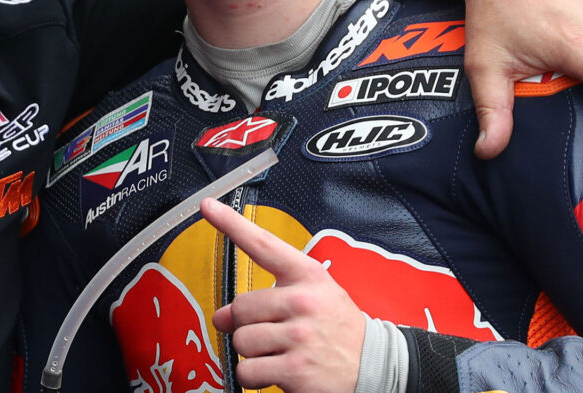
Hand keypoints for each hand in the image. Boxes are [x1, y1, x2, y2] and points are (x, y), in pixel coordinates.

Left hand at [200, 198, 365, 392]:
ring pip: (241, 341)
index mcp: (306, 275)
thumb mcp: (312, 296)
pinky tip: (277, 370)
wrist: (374, 364)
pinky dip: (255, 377)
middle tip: (270, 331)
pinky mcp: (295, 369)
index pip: (263, 244)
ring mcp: (299, 335)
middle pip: (240, 307)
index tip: (209, 207)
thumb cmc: (337, 327)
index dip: (231, 224)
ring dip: (252, 352)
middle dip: (246, 324)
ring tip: (279, 351)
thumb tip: (221, 316)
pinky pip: (247, 371)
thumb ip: (266, 298)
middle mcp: (302, 301)